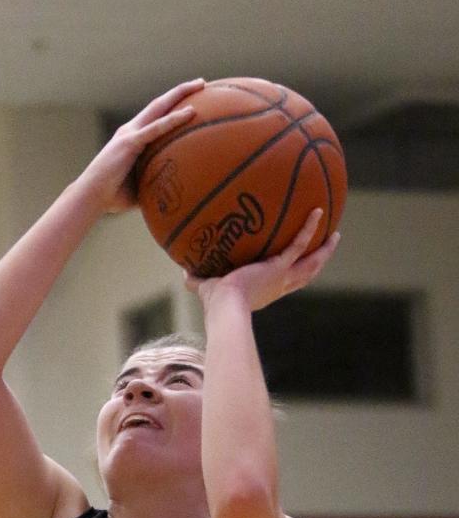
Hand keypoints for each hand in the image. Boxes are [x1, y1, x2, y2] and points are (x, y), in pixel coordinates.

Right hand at [75, 79, 204, 213]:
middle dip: (181, 91)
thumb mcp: (138, 185)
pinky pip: (156, 128)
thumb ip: (154, 181)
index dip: (172, 105)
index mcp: (132, 138)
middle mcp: (131, 130)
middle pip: (160, 104)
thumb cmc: (112, 196)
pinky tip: (190, 113)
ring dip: (180, 94)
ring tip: (202, 85)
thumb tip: (173, 192)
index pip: (155, 116)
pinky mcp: (129, 143)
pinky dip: (173, 120)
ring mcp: (129, 134)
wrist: (89, 198)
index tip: (192, 98)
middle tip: (202, 82)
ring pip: (159, 108)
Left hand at [187, 208, 339, 311]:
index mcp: (265, 292)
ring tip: (335, 235)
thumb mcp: (205, 287)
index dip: (291, 275)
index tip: (293, 266)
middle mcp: (278, 287)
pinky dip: (309, 228)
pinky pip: (300, 243)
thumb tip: (183, 269)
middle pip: (306, 275)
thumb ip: (195, 279)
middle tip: (326, 249)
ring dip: (324, 250)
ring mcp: (282, 278)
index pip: (282, 283)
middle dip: (316, 262)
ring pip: (311, 264)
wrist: (224, 307)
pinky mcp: (280, 267)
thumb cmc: (214, 303)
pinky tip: (318, 210)